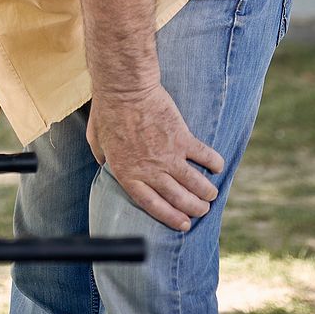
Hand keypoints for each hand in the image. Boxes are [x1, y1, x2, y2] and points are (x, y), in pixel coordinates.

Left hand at [87, 83, 224, 232]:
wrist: (125, 89)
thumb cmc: (107, 111)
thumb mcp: (96, 141)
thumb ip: (102, 158)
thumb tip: (104, 165)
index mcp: (129, 174)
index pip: (153, 205)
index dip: (170, 217)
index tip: (184, 224)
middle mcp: (151, 171)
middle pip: (178, 199)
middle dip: (194, 209)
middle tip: (202, 210)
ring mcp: (169, 156)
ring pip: (195, 183)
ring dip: (206, 192)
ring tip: (211, 195)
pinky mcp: (183, 139)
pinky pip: (205, 156)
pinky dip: (215, 163)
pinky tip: (218, 167)